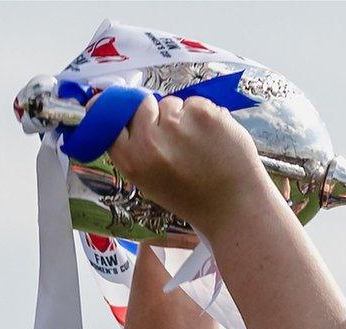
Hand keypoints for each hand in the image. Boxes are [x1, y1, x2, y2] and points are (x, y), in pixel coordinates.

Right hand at [102, 93, 275, 235]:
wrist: (234, 207)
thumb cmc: (195, 198)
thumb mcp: (150, 182)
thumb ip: (137, 151)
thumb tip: (130, 117)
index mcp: (132, 161)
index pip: (111, 120)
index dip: (121, 112)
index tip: (128, 110)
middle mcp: (149, 140)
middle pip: (143, 105)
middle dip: (158, 115)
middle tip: (177, 139)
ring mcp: (176, 124)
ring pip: (172, 103)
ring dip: (184, 117)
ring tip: (200, 145)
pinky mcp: (202, 113)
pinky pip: (197, 102)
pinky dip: (207, 116)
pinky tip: (214, 139)